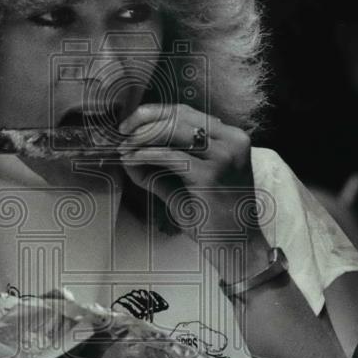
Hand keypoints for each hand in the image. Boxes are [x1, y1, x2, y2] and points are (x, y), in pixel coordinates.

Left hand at [118, 103, 267, 279]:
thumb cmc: (212, 216)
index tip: (129, 123)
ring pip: (173, 131)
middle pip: (178, 116)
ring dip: (143, 137)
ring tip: (124, 147)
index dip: (153, 113)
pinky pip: (170, 156)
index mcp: (230, 137)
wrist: (236, 245)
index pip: (185, 112)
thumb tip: (127, 152)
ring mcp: (225, 155)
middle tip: (121, 133)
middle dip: (144, 121)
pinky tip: (132, 159)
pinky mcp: (212, 173)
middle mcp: (232, 140)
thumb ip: (157, 166)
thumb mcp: (183, 183)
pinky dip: (146, 154)